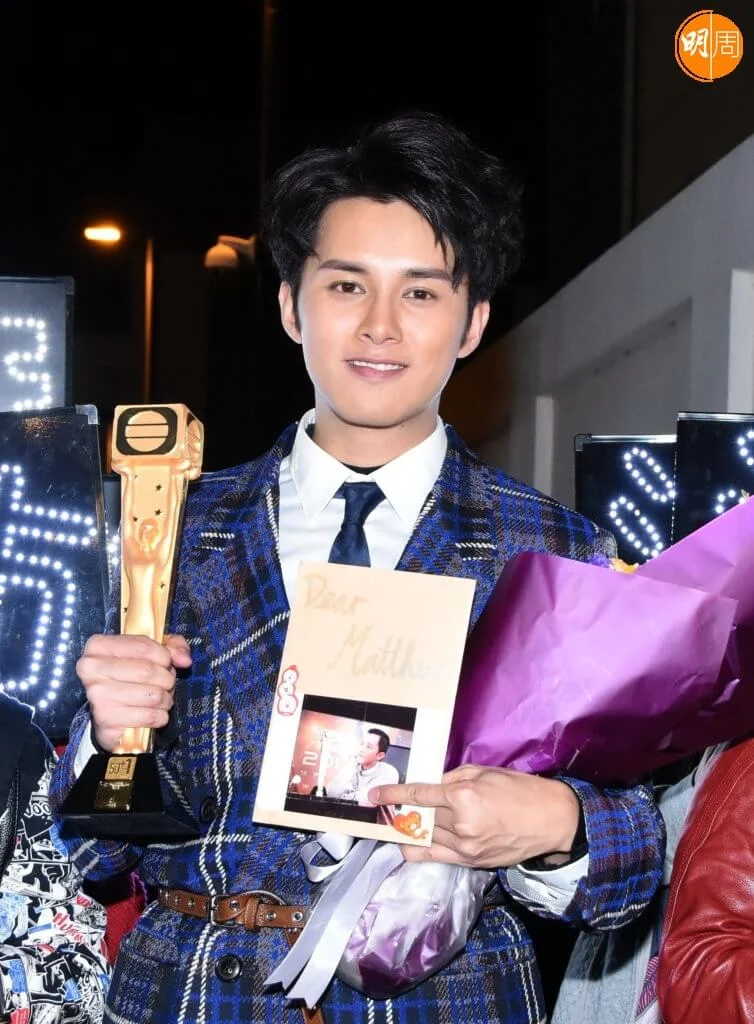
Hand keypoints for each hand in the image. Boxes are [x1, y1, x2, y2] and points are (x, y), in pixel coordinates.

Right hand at [76, 634, 191, 751]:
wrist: (111, 715)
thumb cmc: (132, 677)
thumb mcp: (152, 653)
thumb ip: (172, 647)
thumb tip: (184, 659)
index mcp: (98, 646)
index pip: (143, 646)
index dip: (164, 656)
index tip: (166, 663)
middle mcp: (91, 669)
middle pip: (148, 671)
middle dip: (167, 679)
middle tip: (166, 684)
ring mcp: (96, 695)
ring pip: (153, 695)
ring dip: (166, 699)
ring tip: (161, 699)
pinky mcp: (106, 720)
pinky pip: (149, 716)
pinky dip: (160, 716)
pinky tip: (154, 714)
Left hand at [369, 764, 579, 868]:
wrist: (550, 821)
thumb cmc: (520, 790)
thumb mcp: (484, 772)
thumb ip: (453, 778)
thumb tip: (430, 784)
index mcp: (464, 796)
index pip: (419, 795)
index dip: (393, 795)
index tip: (375, 796)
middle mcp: (460, 823)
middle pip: (419, 817)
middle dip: (400, 812)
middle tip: (384, 807)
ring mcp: (465, 846)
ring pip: (424, 837)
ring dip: (407, 830)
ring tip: (395, 822)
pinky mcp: (470, 861)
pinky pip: (434, 857)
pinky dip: (417, 850)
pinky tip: (407, 843)